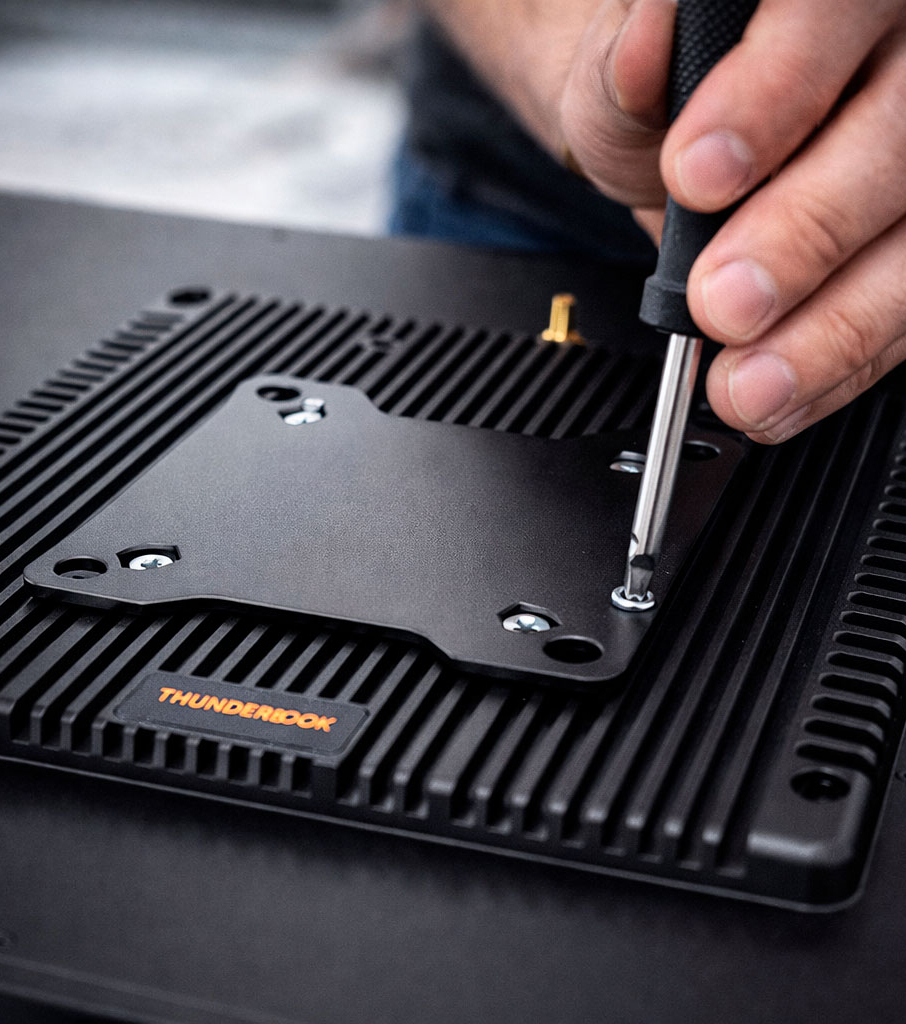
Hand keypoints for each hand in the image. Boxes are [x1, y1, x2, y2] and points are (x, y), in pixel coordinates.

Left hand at [561, 0, 905, 443]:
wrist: (695, 156)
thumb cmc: (670, 102)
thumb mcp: (624, 68)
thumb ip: (630, 64)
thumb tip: (642, 53)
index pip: (834, 11)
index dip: (775, 93)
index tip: (695, 174)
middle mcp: (902, 62)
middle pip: (897, 136)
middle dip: (806, 233)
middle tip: (722, 300)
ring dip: (833, 329)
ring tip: (750, 384)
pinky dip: (841, 368)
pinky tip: (783, 396)